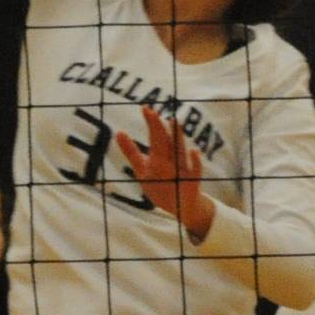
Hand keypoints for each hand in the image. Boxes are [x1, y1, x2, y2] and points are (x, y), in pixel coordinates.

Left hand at [115, 106, 214, 242]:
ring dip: (178, 137)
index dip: (150, 124)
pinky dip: (196, 162)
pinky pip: (195, 171)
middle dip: (157, 128)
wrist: (181, 207)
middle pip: (164, 142)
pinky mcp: (192, 183)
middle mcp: (171, 159)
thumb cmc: (160, 184)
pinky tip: (194, 151)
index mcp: (160, 155)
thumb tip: (118, 132)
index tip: (145, 107)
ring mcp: (182, 170)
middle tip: (151, 112)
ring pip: (179, 152)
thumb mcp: (143, 168)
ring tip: (174, 121)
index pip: (154, 137)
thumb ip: (131, 151)